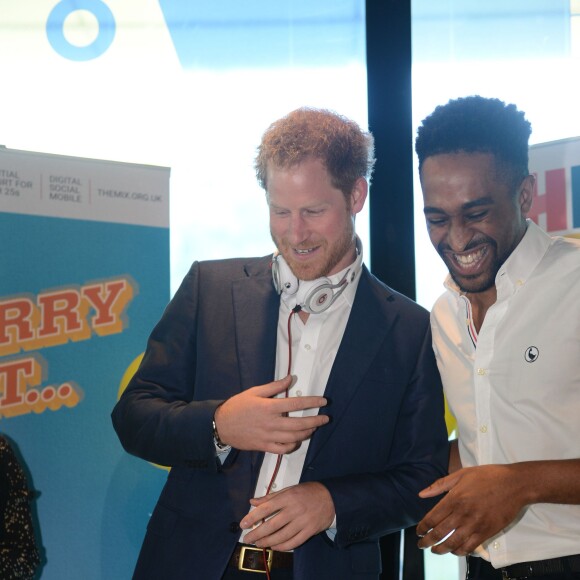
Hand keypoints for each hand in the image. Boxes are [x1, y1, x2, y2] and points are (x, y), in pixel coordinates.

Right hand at [214, 375, 328, 452]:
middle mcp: (271, 423)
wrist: (221, 425)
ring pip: (294, 437)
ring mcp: (268, 436)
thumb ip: (274, 386)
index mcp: (269, 407)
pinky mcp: (264, 446)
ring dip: (307, 433)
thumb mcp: (254, 392)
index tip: (324, 401)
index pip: (296, 404)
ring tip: (314, 428)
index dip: (312, 402)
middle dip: (315, 421)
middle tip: (325, 418)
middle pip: (299, 424)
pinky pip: (283, 449)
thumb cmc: (238, 406)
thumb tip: (290, 378)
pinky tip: (298, 440)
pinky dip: (293, 446)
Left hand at [240, 482, 334, 550]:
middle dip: (257, 533)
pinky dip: (283, 546)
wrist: (331, 498)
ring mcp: (302, 522)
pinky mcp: (310, 531)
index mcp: (288, 497)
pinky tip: (275, 547)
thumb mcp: (289, 489)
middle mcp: (294, 510)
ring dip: (268, 542)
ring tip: (259, 543)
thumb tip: (253, 501)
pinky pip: (294, 542)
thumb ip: (271, 497)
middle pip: (272, 525)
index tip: (243, 524)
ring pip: (282, 536)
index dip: (253, 517)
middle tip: (247, 538)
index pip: (266, 508)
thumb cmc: (307, 492)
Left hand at [416, 464, 525, 555]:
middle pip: (439, 533)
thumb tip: (420, 494)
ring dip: (441, 549)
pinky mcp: (488, 532)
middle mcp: (463, 513)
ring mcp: (476, 525)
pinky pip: (470, 547)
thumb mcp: (461, 474)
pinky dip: (460, 552)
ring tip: (435, 551)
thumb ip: (439, 485)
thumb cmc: (486, 476)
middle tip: (421, 545)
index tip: (418, 531)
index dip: (422, 527)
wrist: (514, 484)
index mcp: (454, 498)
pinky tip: (455, 551)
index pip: (432, 518)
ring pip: (453, 543)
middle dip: (427, 541)